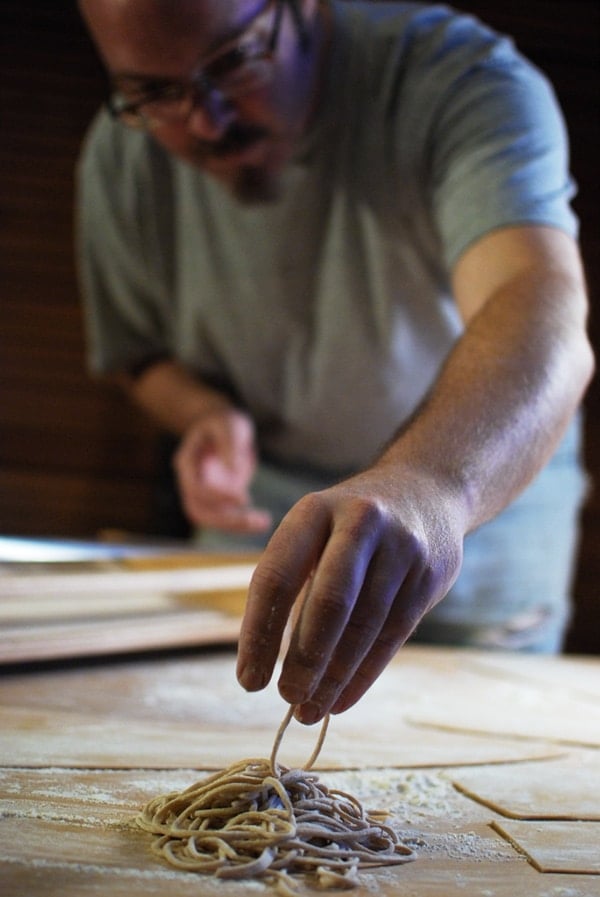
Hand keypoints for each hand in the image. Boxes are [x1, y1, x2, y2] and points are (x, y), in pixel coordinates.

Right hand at [173, 407, 271, 532]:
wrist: (222, 428)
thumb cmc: (224, 422)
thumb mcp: (230, 426)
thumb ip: (229, 446)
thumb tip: (233, 471)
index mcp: (186, 462)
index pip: (195, 488)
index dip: (217, 497)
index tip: (244, 498)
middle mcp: (189, 481)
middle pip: (199, 511)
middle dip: (227, 520)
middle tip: (257, 520)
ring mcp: (201, 493)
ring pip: (211, 519)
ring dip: (236, 526)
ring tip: (264, 523)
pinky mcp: (215, 500)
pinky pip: (224, 517)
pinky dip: (242, 523)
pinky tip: (262, 521)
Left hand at [236, 463, 464, 721]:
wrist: (427, 490)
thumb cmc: (350, 525)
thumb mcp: (316, 529)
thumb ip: (293, 581)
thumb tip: (263, 660)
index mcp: (314, 511)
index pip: (277, 577)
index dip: (258, 633)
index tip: (248, 680)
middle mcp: (359, 523)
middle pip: (328, 602)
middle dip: (305, 658)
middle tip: (287, 698)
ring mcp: (400, 548)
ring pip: (364, 625)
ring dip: (335, 676)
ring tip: (311, 709)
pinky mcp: (429, 575)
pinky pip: (393, 635)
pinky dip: (364, 674)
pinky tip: (342, 699)